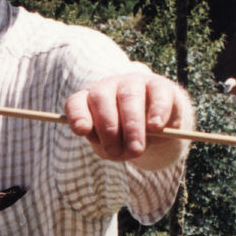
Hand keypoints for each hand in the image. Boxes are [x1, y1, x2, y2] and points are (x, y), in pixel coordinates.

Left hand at [64, 64, 193, 167]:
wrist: (158, 128)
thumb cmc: (125, 139)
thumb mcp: (113, 147)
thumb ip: (110, 147)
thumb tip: (119, 148)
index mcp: (89, 101)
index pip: (76, 104)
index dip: (77, 116)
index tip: (81, 130)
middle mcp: (108, 87)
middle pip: (101, 99)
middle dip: (108, 128)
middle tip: (117, 152)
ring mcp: (133, 83)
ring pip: (129, 98)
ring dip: (131, 126)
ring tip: (136, 148)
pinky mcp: (160, 86)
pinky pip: (158, 95)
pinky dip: (156, 111)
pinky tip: (155, 126)